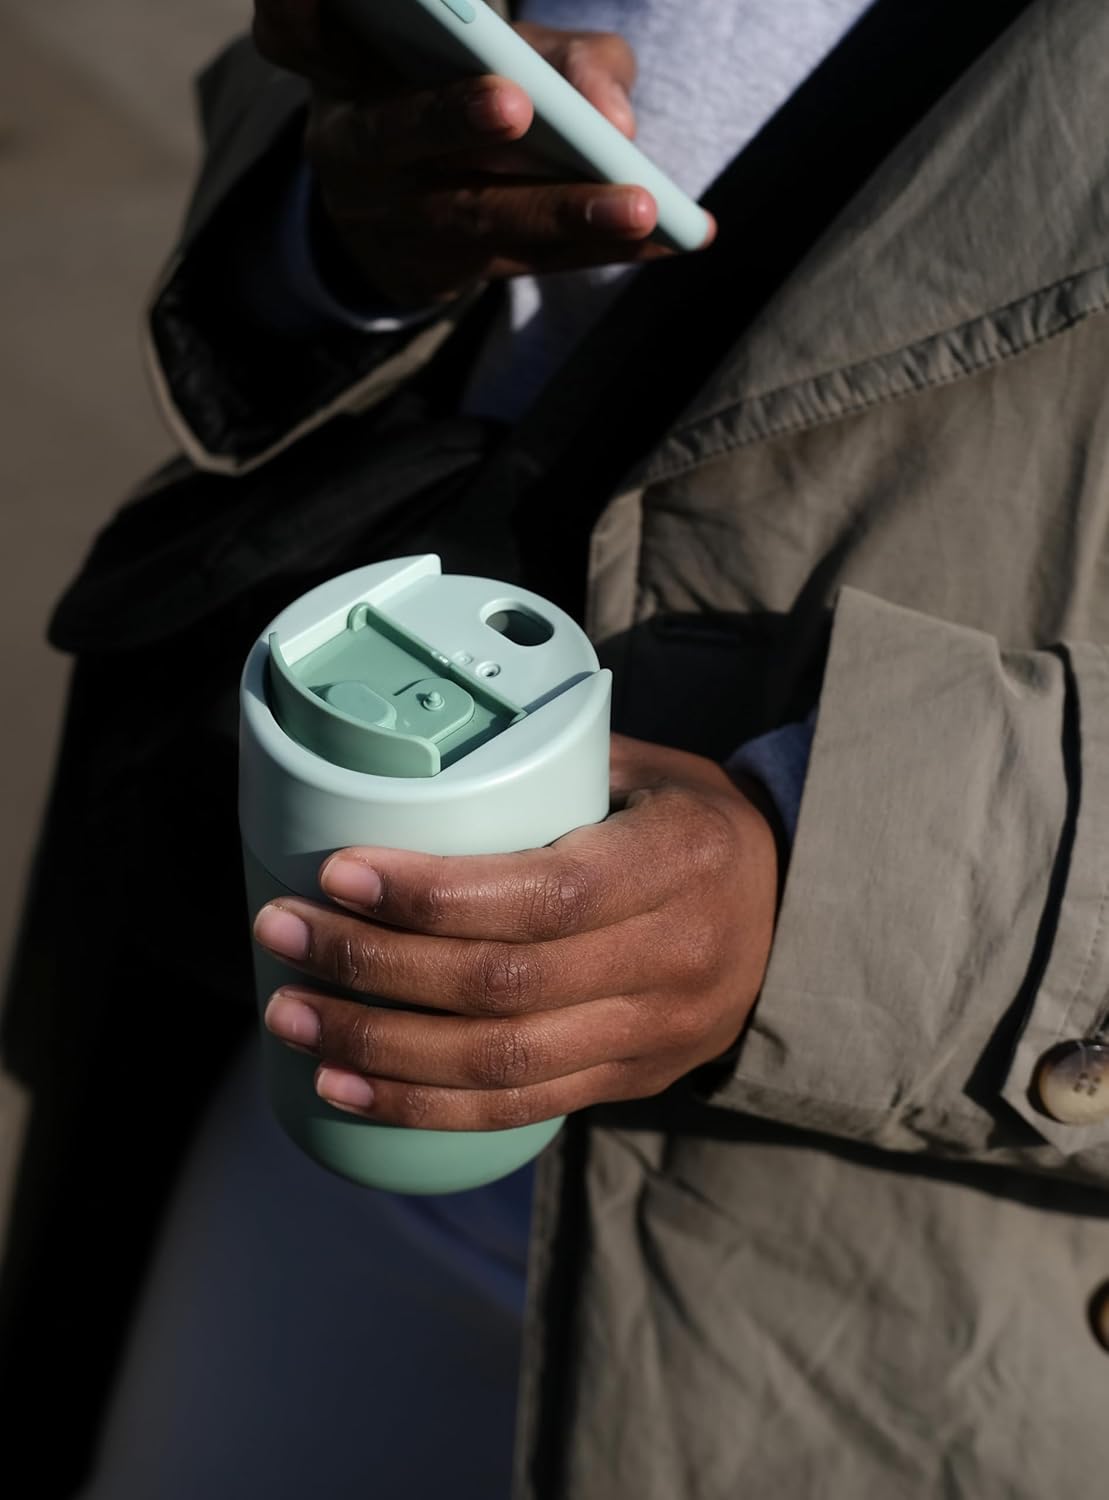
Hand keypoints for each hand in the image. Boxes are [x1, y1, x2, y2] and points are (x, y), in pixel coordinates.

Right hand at [252, 3, 713, 306]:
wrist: (404, 215)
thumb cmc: (457, 96)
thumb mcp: (495, 54)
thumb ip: (557, 57)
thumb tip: (613, 118)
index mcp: (339, 66)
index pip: (294, 30)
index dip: (296, 8)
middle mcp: (349, 143)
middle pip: (389, 133)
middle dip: (453, 118)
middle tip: (517, 104)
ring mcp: (390, 221)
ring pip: (470, 217)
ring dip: (558, 210)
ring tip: (640, 204)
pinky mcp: (439, 274)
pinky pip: (525, 263)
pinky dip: (598, 249)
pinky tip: (666, 238)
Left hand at [255, 735, 778, 1129]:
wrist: (796, 914)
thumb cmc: (694, 821)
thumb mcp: (647, 769)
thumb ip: (550, 764)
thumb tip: (411, 761)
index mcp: (678, 862)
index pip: (545, 894)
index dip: (433, 894)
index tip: (337, 873)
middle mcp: (672, 959)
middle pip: (504, 988)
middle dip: (373, 967)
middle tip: (278, 935)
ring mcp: (654, 1034)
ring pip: (501, 1065)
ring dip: (378, 1049)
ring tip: (290, 1019)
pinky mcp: (632, 1080)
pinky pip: (520, 1111)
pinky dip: (423, 1107)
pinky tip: (346, 1091)